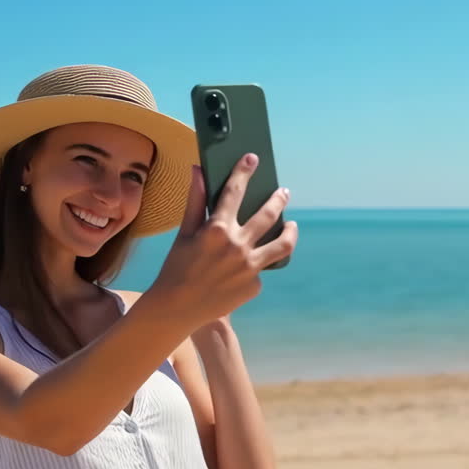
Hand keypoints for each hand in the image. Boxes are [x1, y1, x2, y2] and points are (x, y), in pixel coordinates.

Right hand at [148, 154, 297, 330]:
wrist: (177, 309)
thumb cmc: (177, 267)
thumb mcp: (184, 233)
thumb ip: (195, 201)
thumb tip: (197, 170)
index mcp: (217, 229)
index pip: (234, 191)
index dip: (243, 172)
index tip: (252, 159)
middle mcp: (238, 246)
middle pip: (268, 214)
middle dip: (278, 199)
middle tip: (284, 192)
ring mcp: (250, 267)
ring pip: (282, 244)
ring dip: (290, 230)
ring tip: (291, 224)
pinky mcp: (255, 285)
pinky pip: (262, 268)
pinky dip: (257, 263)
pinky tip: (249, 264)